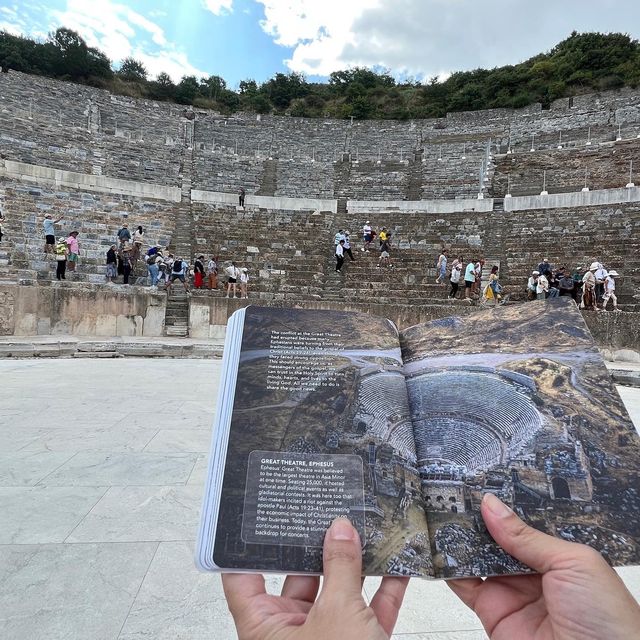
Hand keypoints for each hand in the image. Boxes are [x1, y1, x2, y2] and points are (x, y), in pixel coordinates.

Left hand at [223, 518, 407, 639]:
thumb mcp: (337, 616)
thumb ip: (340, 568)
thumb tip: (340, 528)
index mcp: (265, 625)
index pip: (242, 577)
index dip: (247, 546)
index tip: (258, 515)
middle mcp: (292, 629)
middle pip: (300, 574)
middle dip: (318, 544)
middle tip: (327, 509)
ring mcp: (327, 635)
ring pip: (339, 589)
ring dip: (356, 562)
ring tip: (365, 527)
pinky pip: (369, 609)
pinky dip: (384, 588)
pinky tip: (396, 562)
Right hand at [448, 493, 639, 639]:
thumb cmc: (608, 624)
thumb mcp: (573, 564)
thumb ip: (528, 536)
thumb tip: (493, 506)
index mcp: (557, 554)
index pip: (522, 522)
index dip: (503, 505)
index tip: (482, 486)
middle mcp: (532, 571)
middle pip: (495, 537)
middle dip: (477, 517)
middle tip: (457, 495)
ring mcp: (511, 591)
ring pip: (476, 557)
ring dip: (460, 538)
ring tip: (444, 514)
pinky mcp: (492, 611)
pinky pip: (464, 585)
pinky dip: (448, 568)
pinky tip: (442, 548)